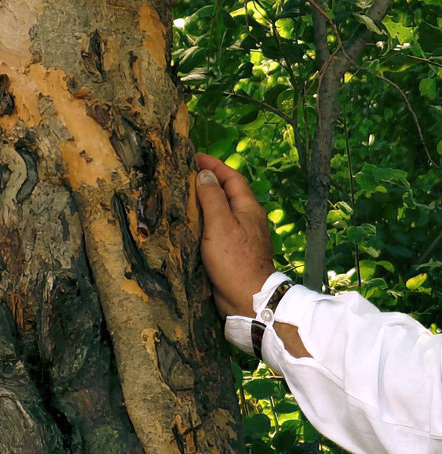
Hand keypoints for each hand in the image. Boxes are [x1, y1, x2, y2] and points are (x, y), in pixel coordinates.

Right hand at [193, 153, 276, 317]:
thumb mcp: (221, 224)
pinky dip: (203, 221)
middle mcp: (247, 219)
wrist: (247, 297)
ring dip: (203, 202)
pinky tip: (187, 224)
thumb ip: (213, 197)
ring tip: (180, 195)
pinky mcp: (232, 251)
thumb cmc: (235, 259)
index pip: (232, 178)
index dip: (214, 165)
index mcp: (248, 208)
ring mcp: (240, 235)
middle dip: (207, 181)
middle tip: (182, 174)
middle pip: (227, 193)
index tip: (194, 156)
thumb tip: (205, 174)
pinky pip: (216, 229)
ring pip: (221, 211)